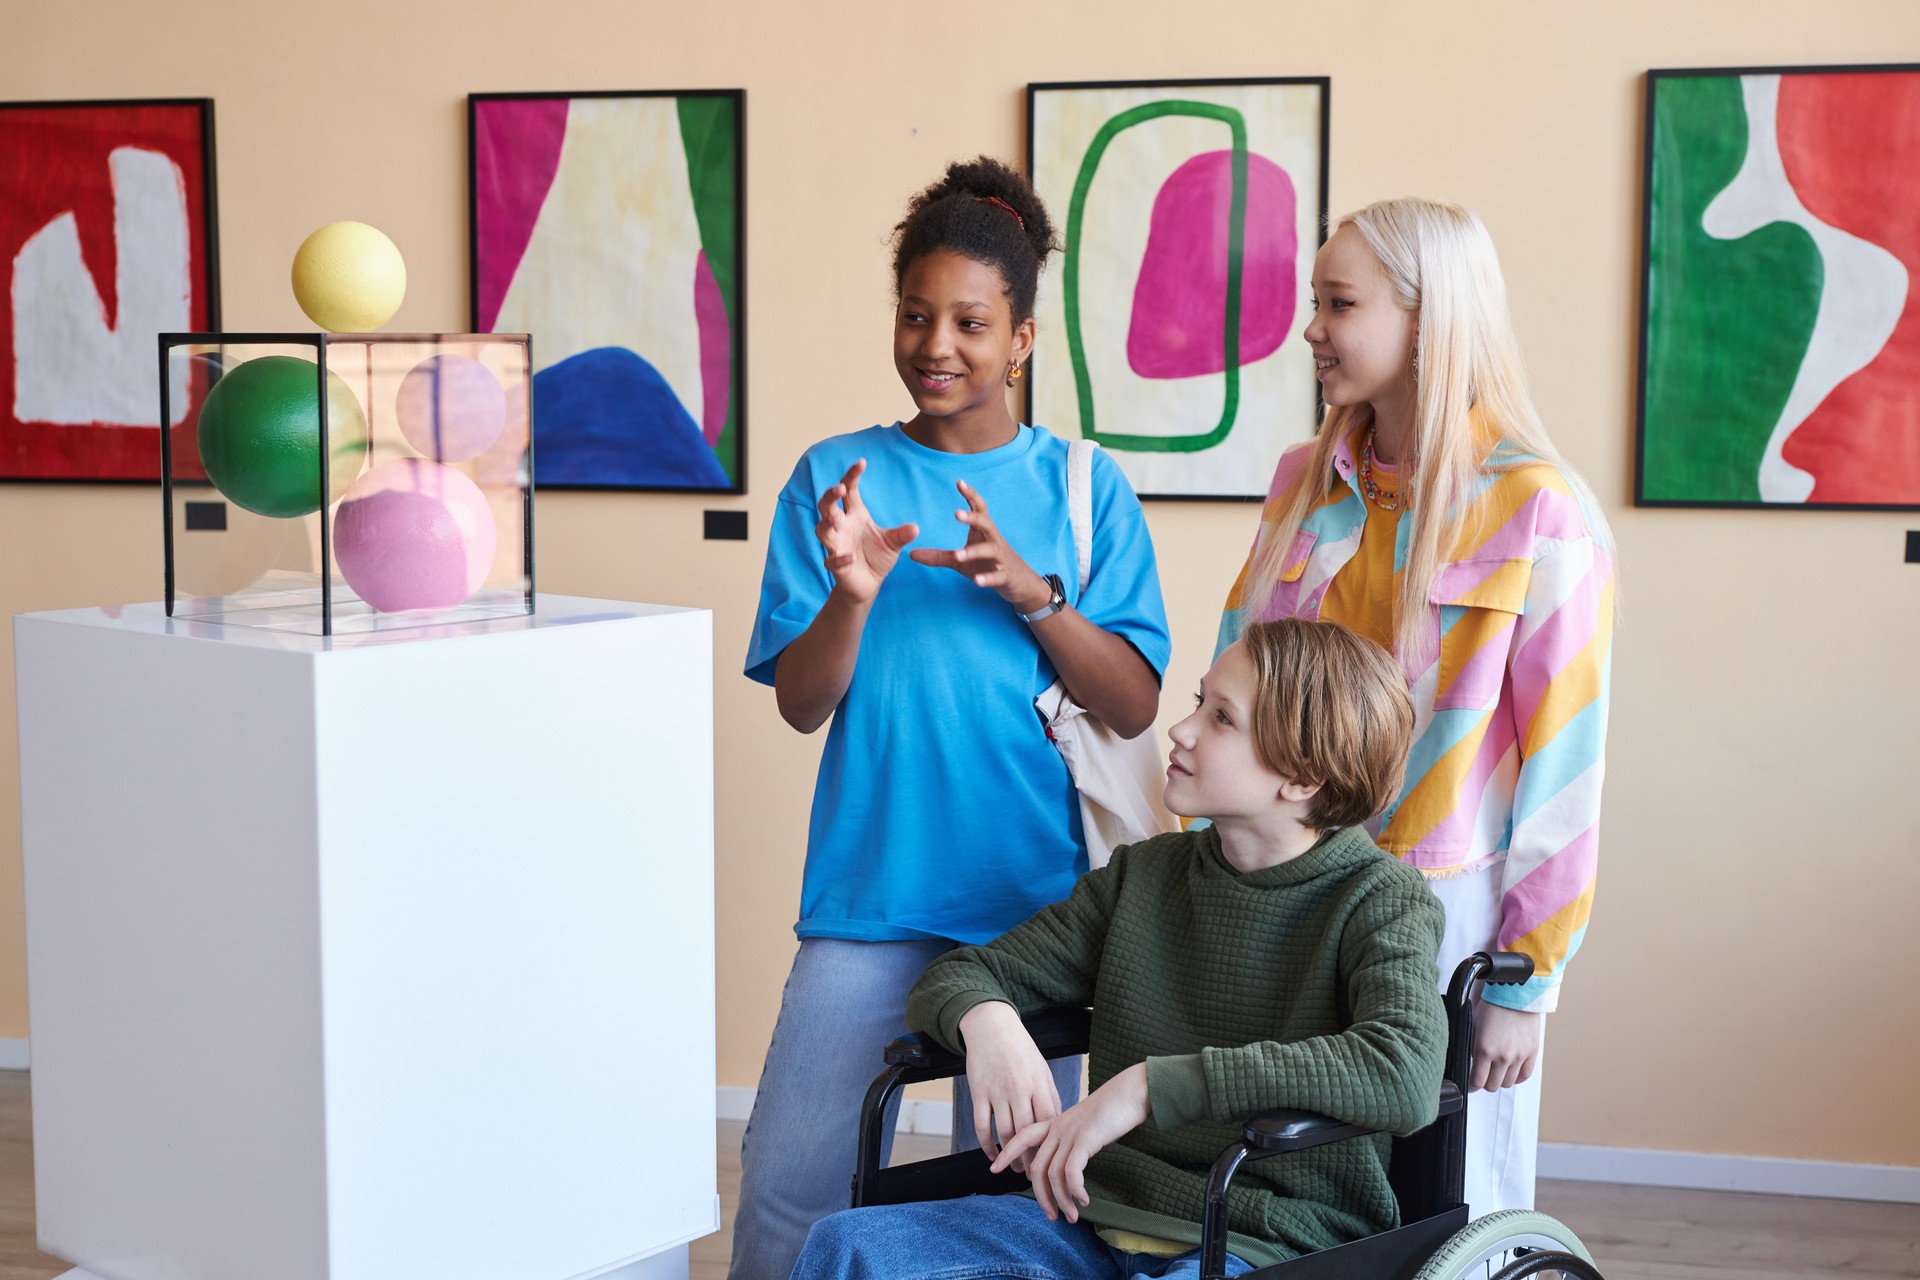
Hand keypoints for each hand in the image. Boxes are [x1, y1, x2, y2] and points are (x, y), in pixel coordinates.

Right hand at [815, 459, 917, 604]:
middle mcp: (841, 527)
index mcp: (855, 515)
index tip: (861, 462)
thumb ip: (901, 535)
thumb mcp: (893, 543)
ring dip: (827, 523)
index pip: (849, 491)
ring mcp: (836, 546)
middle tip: (839, 488)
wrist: (869, 584)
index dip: (852, 476)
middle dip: (830, 497)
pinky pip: (833, 561)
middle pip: (827, 507)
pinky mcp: (836, 566)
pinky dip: (839, 559)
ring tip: (835, 518)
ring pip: (822, 531)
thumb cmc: (877, 557)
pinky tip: (850, 557)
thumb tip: (915, 528)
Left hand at [908, 480, 1048, 611]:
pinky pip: (998, 576)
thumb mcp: (961, 561)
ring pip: (990, 550)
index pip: (979, 509)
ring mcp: (1002, 558)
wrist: (1020, 584)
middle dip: (972, 517)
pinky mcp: (1007, 576)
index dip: (971, 495)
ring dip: (974, 552)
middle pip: (986, 523)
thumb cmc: (988, 565)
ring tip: (958, 555)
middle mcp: (994, 541)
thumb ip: (939, 556)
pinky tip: (977, 581)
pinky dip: (988, 578)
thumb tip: (911, 554)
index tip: (959, 482)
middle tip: (956, 514)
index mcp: (983, 533)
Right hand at [958, 1003, 1061, 1166]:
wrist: (993, 1027)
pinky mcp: (979, 1092)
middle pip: (1026, 1134)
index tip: (1050, 1163)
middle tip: (1031, 1175)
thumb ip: (1050, 1096)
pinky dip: (986, 1145)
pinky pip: (981, 1126)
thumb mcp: (1042, 1070)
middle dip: (1029, 1158)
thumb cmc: (1021, 1050)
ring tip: (1012, 1167)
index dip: (1049, 1147)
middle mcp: (1019, 1090)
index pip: (1047, 1124)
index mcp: (1039, 1085)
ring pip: (1004, 1133)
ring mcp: (998, 1092)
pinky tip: (991, 1155)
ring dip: (1008, 1156)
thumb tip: (1059, 1125)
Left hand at [989, 1062, 1148, 1222]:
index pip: (1022, 1137)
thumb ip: (1072, 1139)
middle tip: (1052, 1216)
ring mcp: (1070, 1133)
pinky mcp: (1085, 1140)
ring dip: (1062, 1200)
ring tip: (1072, 1215)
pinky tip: (1084, 1200)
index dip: (1007, 1152)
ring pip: (1054, 1174)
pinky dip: (1075, 1191)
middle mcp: (1058, 1128)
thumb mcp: (1085, 1123)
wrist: (1131, 1092)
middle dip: (1042, 1196)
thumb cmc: (1112, 1109)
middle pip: (1037, 1167)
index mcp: (1055, 1122)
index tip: (994, 1169)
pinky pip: (1071, 1173)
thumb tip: (1068, 1164)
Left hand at [1470, 1002, 1542, 1091]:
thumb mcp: (1473, 1025)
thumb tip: (1472, 1062)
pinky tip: (1510, 1072)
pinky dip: (1516, 1077)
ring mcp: (1519, 1056)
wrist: (1515, 992)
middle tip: (1483, 1077)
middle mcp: (1503, 1056)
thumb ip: (1472, 1047)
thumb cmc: (1491, 1005)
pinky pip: (1524, 1075)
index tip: (1471, 1084)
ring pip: (1508, 1082)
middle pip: (1493, 1085)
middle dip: (1485, 1083)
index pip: (1477, 1081)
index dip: (1472, 1085)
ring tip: (1496, 1072)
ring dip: (1500, 1080)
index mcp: (1484, 1050)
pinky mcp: (1532, 1052)